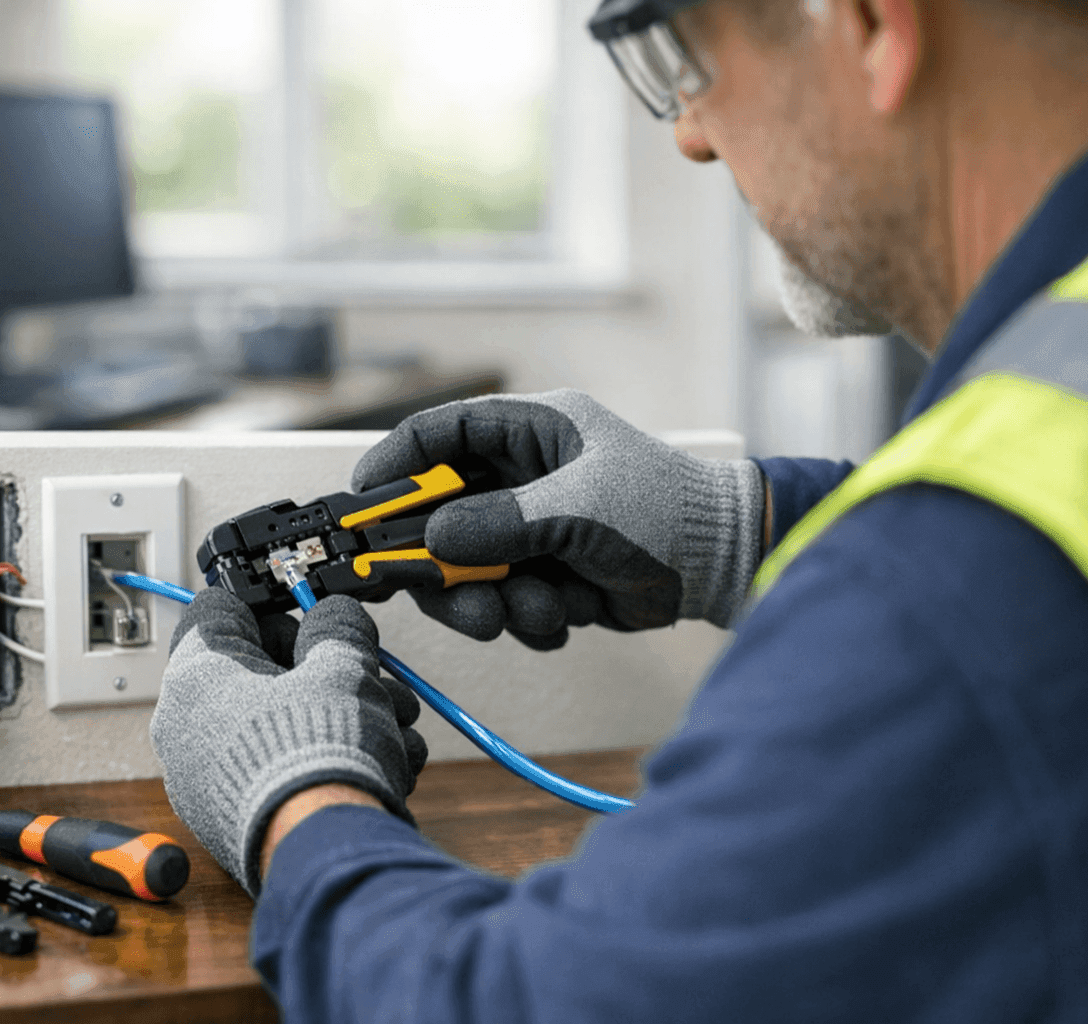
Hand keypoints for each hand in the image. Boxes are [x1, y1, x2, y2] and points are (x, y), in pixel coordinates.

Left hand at [149, 589, 427, 894]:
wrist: (328, 852)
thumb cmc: (318, 760)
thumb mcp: (342, 665)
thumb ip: (336, 625)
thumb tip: (335, 619)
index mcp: (195, 679)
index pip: (221, 609)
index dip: (276, 606)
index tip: (312, 614)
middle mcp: (187, 731)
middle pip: (260, 673)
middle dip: (324, 670)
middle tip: (366, 674)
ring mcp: (209, 782)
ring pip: (280, 723)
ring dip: (340, 715)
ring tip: (392, 723)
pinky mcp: (236, 819)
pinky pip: (280, 768)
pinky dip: (325, 759)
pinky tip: (381, 762)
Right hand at [352, 389, 765, 646]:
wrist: (725, 565)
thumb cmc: (668, 509)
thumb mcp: (581, 508)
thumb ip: (502, 523)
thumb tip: (433, 544)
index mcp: (531, 432)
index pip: (440, 435)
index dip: (394, 465)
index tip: (362, 503)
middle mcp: (523, 477)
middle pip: (441, 515)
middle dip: (444, 563)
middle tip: (450, 594)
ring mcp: (532, 527)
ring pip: (469, 569)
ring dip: (494, 601)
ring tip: (538, 611)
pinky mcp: (546, 574)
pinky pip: (504, 600)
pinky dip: (528, 618)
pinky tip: (567, 616)